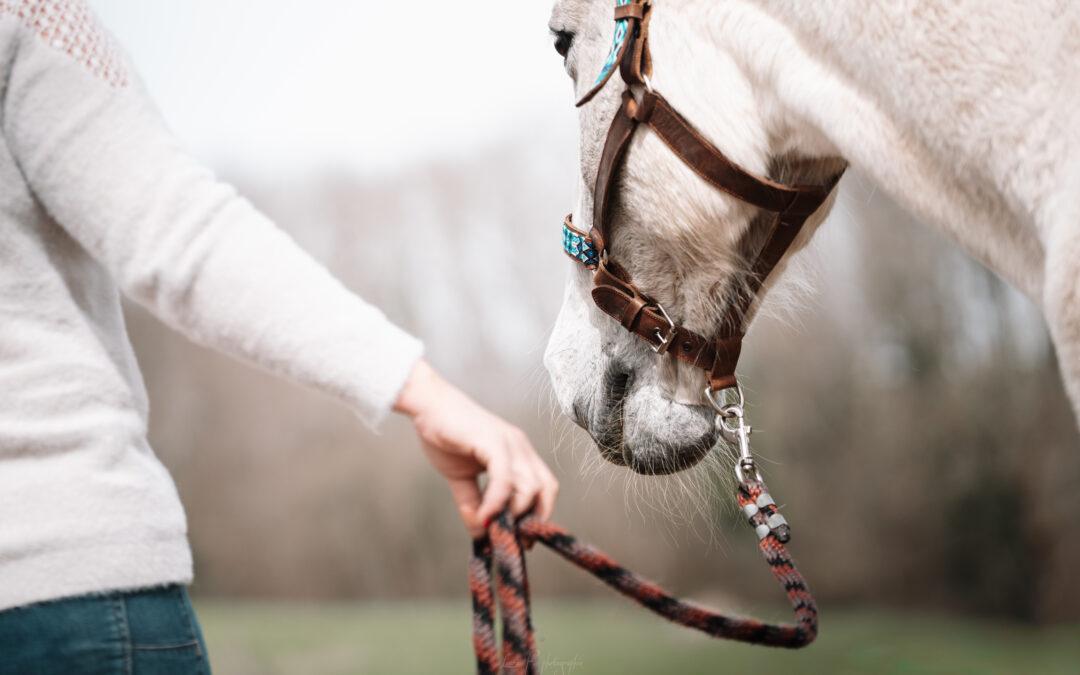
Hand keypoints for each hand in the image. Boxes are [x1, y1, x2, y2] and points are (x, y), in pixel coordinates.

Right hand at [393, 359, 558, 537]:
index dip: (538, 515)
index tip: (522, 539)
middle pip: (546, 488)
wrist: (427, 405)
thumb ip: (473, 504)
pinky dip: (497, 501)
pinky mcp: (493, 441)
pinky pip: (505, 477)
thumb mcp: (461, 478)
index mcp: (519, 454)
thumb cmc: (445, 436)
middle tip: (512, 539)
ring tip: (493, 528)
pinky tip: (483, 515)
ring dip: (514, 514)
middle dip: (533, 519)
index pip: (545, 488)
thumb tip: (481, 534)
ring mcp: (510, 442)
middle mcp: (521, 447)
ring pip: (529, 486)